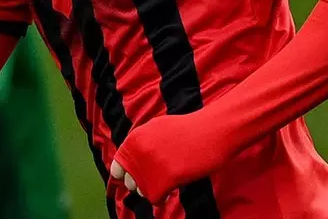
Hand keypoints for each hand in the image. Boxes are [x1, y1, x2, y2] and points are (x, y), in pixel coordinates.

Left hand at [111, 112, 228, 202]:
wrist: (211, 130)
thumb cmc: (188, 129)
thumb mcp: (155, 128)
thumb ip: (140, 144)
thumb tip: (129, 162)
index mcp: (133, 139)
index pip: (117, 168)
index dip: (130, 174)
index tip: (143, 175)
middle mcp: (136, 153)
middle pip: (130, 183)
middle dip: (143, 183)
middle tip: (161, 176)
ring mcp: (149, 166)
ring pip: (141, 192)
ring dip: (154, 189)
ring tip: (170, 178)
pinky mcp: (164, 180)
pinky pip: (154, 199)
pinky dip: (163, 196)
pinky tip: (175, 186)